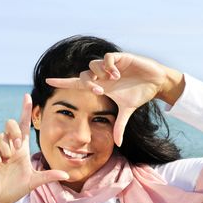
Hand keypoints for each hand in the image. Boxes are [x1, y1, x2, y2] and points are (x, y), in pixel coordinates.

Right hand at [0, 94, 68, 202]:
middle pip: (11, 124)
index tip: (28, 96)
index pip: (24, 126)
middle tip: (18, 146)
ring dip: (6, 149)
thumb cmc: (15, 189)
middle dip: (14, 131)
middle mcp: (10, 147)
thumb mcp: (34, 182)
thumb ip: (49, 176)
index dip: (25, 111)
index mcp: (21, 149)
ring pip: (1, 137)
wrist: (0, 200)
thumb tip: (67, 175)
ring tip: (6, 161)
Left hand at [46, 53, 183, 145]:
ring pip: (93, 64)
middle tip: (99, 91)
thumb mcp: (126, 111)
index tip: (48, 81)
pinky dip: (109, 66)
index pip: (77, 83)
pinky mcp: (121, 57)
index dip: (63, 82)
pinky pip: (107, 58)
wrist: (154, 82)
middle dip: (88, 83)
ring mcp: (110, 65)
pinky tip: (117, 74)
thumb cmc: (138, 94)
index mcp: (101, 85)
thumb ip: (119, 126)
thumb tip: (118, 144)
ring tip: (112, 80)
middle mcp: (102, 75)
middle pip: (84, 75)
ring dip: (99, 74)